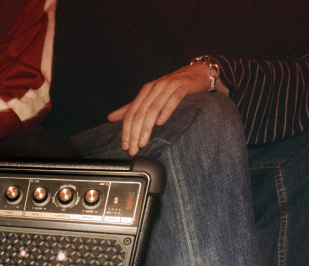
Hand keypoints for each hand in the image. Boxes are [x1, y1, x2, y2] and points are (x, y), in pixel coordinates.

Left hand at [108, 62, 228, 156]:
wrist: (198, 73)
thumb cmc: (172, 88)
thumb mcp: (150, 96)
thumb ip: (131, 108)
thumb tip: (110, 118)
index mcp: (145, 91)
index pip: (131, 113)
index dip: (126, 130)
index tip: (124, 147)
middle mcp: (155, 87)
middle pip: (140, 112)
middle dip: (134, 133)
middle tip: (133, 149)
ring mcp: (169, 86)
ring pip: (153, 108)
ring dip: (146, 127)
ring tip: (143, 143)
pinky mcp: (183, 86)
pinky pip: (173, 99)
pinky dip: (166, 111)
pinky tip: (161, 122)